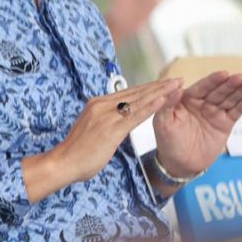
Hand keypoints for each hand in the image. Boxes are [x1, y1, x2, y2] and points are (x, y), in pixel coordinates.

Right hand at [23, 79, 182, 202]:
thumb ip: (105, 120)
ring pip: (138, 101)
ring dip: (160, 93)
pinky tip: (164, 100)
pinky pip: (135, 116)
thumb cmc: (76, 150)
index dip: (148, 87)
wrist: (63, 162)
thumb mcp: (92, 128)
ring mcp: (106, 116)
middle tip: (178, 79)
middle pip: (136, 93)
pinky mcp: (111, 130)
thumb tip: (117, 120)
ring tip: (177, 86)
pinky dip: (151, 108)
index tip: (164, 83)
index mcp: (97, 104)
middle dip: (159, 86)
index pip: (128, 92)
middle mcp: (101, 105)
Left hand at [153, 71, 241, 176]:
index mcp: (185, 100)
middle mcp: (201, 103)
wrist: (180, 163)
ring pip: (230, 99)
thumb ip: (167, 105)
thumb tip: (175, 88)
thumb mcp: (162, 123)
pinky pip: (237, 110)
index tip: (223, 74)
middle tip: (240, 77)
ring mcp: (214, 112)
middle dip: (229, 84)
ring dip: (241, 90)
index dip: (212, 81)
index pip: (201, 88)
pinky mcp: (225, 123)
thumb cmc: (167, 142)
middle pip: (218, 91)